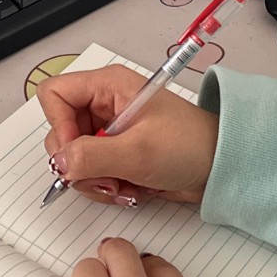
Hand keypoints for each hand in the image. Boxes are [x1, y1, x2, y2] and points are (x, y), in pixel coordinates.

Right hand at [40, 67, 218, 205]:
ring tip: (124, 187)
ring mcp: (109, 131)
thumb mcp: (138, 152)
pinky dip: (105, 187)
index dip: (58, 125)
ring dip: (94, 180)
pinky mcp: (116, 153)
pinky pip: (91, 172)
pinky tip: (130, 190)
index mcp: (108, 86)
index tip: (74, 153)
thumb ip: (91, 156)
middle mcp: (104, 105)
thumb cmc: (190, 146)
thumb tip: (58, 162)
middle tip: (105, 179)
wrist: (221, 168)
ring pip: (74, 157)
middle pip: (61, 131)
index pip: (55, 95)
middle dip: (78, 162)